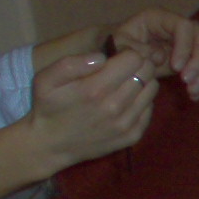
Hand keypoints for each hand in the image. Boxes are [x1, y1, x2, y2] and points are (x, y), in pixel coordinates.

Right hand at [22, 46, 157, 173]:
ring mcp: (126, 123)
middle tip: (122, 69)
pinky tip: (125, 102)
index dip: (126, 53)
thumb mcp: (46, 79)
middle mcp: (115, 106)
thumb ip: (72, 63)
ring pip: (153, 88)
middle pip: (147, 71)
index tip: (116, 57)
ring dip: (142, 81)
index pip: (134, 58)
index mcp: (95, 89)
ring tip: (124, 84)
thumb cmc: (48, 107)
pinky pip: (150, 108)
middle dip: (138, 65)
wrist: (50, 145)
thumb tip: (102, 57)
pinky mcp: (133, 136)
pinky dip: (142, 101)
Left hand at [110, 10, 198, 99]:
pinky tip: (194, 96)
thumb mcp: (118, 45)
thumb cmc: (118, 46)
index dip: (185, 47)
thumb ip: (135, 49)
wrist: (121, 54)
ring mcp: (189, 42)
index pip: (184, 26)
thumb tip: (160, 56)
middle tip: (187, 82)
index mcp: (160, 18)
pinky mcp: (193, 57)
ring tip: (192, 93)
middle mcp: (179, 26)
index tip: (176, 68)